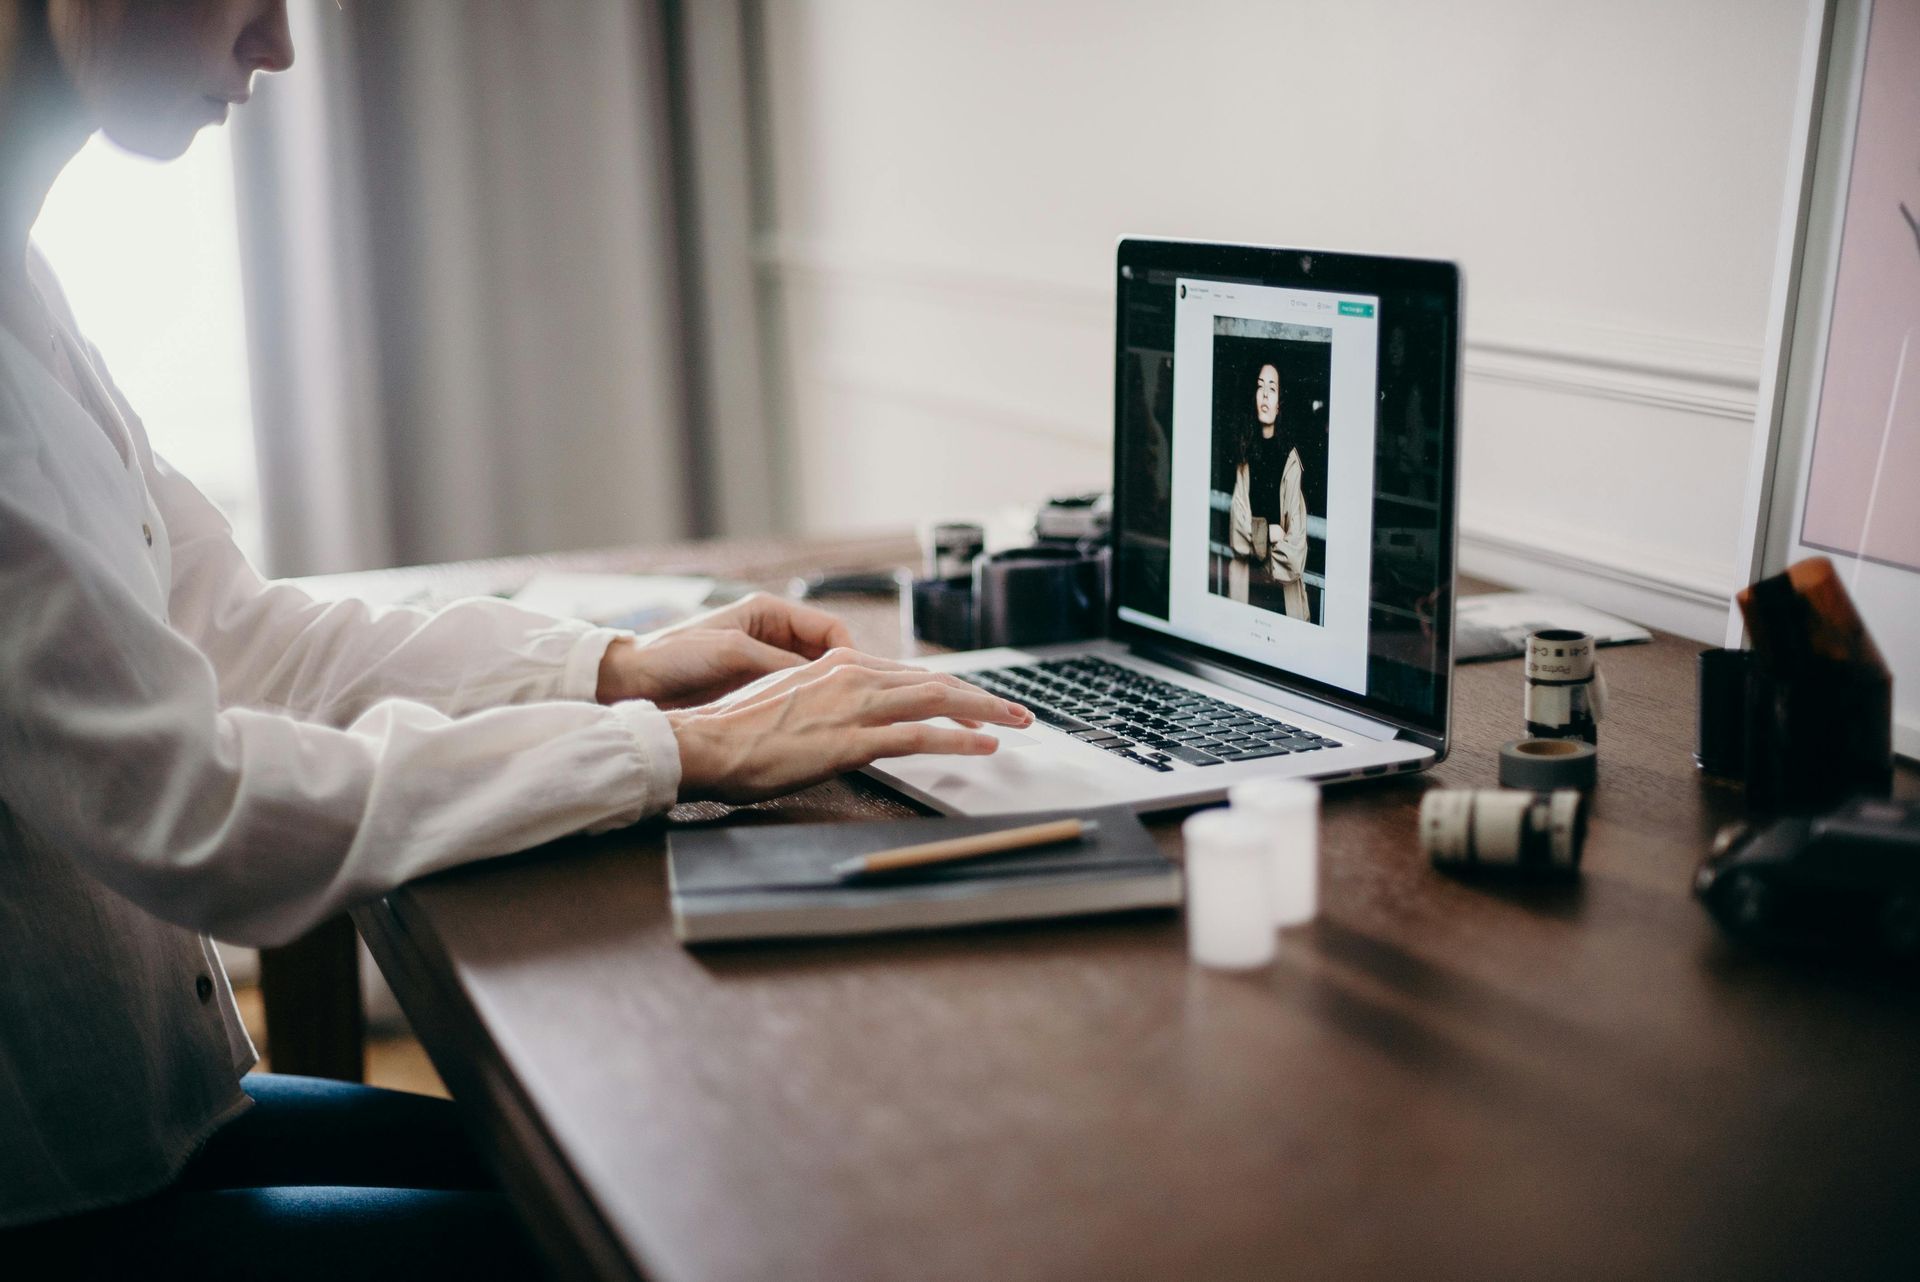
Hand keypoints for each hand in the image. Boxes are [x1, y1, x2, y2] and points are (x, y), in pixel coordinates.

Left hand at [598, 591, 856, 706]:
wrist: (633, 682)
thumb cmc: (674, 655)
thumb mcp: (732, 652)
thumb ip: (778, 662)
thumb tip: (820, 677)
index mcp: (769, 612)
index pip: (829, 628)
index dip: (848, 652)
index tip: (857, 679)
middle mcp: (772, 635)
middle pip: (826, 654)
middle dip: (842, 676)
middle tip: (856, 702)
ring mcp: (764, 663)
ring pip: (811, 678)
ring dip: (824, 694)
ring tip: (837, 716)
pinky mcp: (754, 688)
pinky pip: (791, 696)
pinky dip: (804, 707)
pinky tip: (810, 724)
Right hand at [667, 649, 1033, 803]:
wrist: (707, 742)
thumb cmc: (738, 731)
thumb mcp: (788, 701)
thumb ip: (825, 702)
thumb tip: (845, 716)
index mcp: (837, 665)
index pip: (909, 674)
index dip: (950, 689)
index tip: (977, 702)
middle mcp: (852, 677)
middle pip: (934, 682)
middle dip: (982, 696)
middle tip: (1017, 710)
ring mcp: (855, 706)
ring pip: (937, 701)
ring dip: (985, 712)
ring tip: (1017, 723)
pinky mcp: (852, 740)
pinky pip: (919, 736)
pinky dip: (958, 740)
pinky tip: (984, 746)